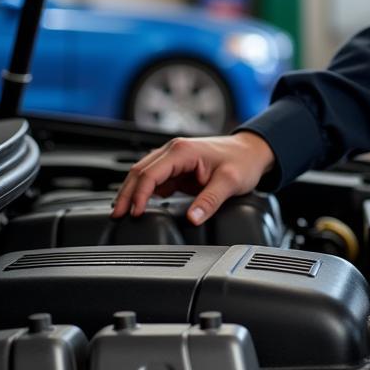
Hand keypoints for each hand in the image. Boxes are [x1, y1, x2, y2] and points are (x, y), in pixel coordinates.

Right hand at [110, 131, 275, 225]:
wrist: (252, 151)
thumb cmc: (242, 161)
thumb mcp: (230, 182)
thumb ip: (210, 201)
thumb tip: (193, 218)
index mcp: (182, 151)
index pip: (150, 173)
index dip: (139, 194)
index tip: (135, 213)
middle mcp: (174, 151)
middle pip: (139, 171)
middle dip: (126, 193)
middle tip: (117, 215)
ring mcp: (174, 159)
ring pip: (143, 174)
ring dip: (131, 191)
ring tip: (121, 212)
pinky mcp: (177, 168)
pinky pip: (154, 179)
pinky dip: (143, 191)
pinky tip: (139, 204)